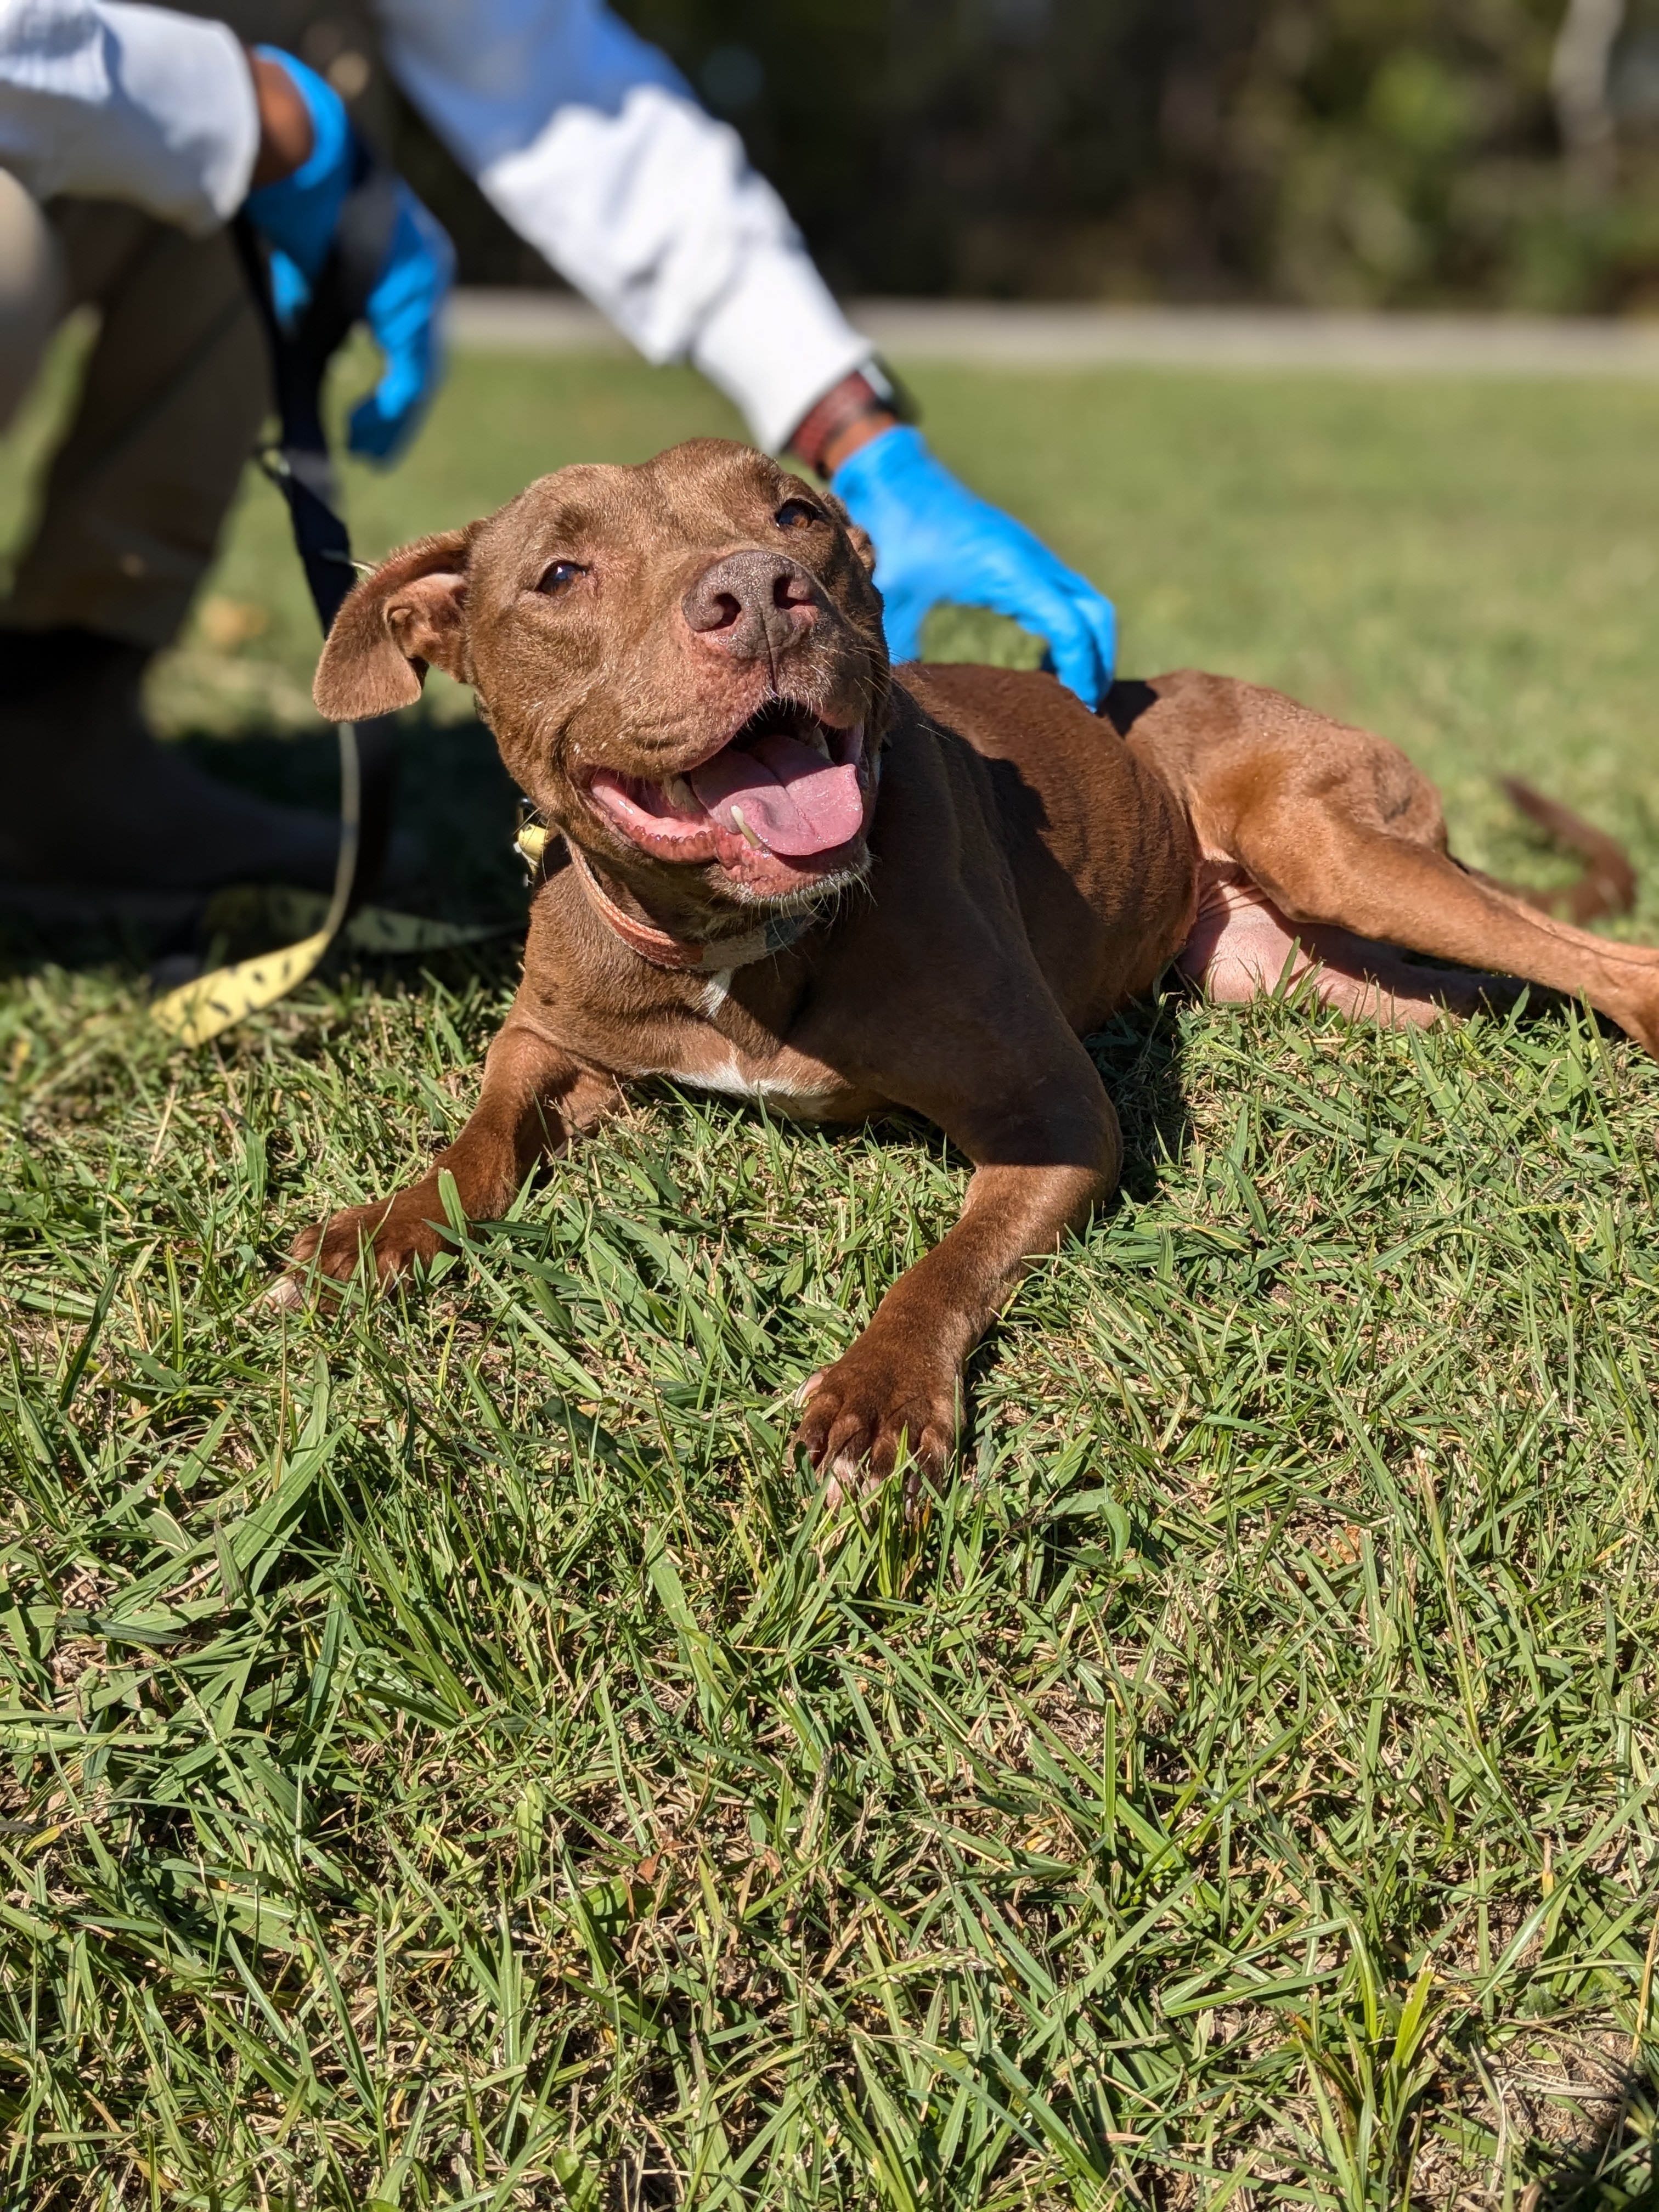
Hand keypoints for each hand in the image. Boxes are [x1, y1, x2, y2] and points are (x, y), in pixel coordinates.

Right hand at [241, 48, 453, 463]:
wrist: (301, 159)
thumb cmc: (298, 208)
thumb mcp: (317, 279)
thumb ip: (328, 321)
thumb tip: (319, 362)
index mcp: (413, 265)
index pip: (414, 343)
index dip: (394, 393)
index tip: (369, 428)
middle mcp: (430, 275)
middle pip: (423, 362)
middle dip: (395, 414)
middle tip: (371, 451)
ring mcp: (428, 286)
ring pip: (422, 373)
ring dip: (392, 419)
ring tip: (367, 451)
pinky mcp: (414, 300)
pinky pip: (411, 371)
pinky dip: (390, 407)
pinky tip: (365, 430)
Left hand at [830, 425, 1115, 706]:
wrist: (899, 482)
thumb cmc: (898, 538)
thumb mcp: (896, 598)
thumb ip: (905, 649)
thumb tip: (902, 701)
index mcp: (1010, 570)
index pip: (1069, 625)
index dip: (1081, 669)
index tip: (1079, 708)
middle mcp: (1034, 560)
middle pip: (1096, 614)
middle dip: (1100, 662)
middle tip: (1088, 709)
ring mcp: (1035, 556)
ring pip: (1089, 604)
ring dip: (1091, 646)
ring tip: (1073, 693)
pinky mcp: (1027, 558)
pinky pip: (1069, 597)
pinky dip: (1073, 630)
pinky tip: (1046, 663)